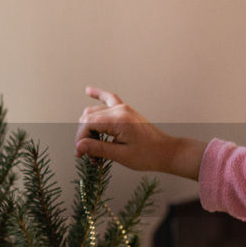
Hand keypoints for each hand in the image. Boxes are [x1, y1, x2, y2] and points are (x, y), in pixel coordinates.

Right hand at [76, 87, 205, 178]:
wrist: (166, 152)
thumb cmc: (148, 155)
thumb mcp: (121, 155)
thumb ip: (98, 149)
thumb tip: (79, 145)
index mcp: (119, 120)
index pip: (88, 123)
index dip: (80, 139)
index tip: (81, 154)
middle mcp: (120, 110)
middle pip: (88, 117)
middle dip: (84, 136)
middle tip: (87, 154)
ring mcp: (123, 108)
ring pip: (94, 112)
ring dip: (89, 128)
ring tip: (93, 147)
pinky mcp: (126, 111)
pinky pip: (109, 99)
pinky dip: (98, 95)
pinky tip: (88, 91)